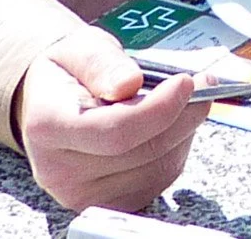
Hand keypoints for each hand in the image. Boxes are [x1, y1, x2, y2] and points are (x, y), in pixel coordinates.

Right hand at [13, 25, 209, 212]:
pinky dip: (177, 147)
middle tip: (203, 82)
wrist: (53, 102)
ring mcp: (83, 193)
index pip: (114, 131)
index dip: (158, 109)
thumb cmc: (70, 73)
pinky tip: (170, 123)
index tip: (185, 81)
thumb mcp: (81, 49)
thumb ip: (103, 64)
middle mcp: (59, 170)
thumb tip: (128, 82)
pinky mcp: (109, 201)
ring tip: (185, 99)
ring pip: (158, 165)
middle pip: (143, 150)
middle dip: (184, 113)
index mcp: (47, 127)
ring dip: (184, 129)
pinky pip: (160, 178)